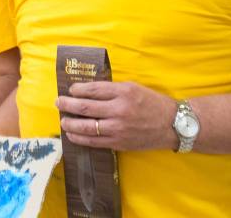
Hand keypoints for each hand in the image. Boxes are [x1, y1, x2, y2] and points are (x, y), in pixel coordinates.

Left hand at [57, 81, 177, 150]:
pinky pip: (94, 141)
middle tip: (58, 103)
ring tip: (63, 120)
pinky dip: (79, 138)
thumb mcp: (133, 88)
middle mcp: (119, 110)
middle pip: (85, 107)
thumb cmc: (152, 103)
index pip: (93, 89)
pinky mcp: (118, 143)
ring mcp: (118, 128)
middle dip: (67, 105)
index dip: (77, 90)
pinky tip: (72, 134)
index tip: (70, 90)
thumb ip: (112, 89)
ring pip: (86, 126)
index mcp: (123, 92)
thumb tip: (87, 90)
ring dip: (70, 123)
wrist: (172, 125)